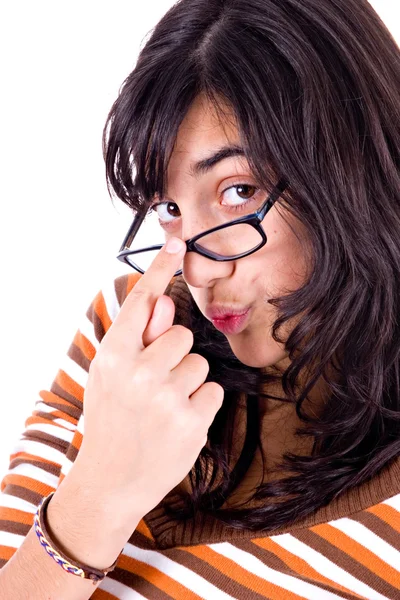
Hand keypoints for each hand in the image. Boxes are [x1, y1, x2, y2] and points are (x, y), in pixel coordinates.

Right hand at [76, 237, 223, 521]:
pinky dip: (201, 403)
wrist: (111, 481)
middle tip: (155, 386)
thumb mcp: (111, 377)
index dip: (159, 269)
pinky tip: (179, 422)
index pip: (140, 303)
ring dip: (188, 381)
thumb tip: (167, 304)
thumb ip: (138, 340)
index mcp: (112, 356)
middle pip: (182, 335)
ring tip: (165, 407)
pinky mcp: (192, 420)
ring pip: (200, 362)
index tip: (177, 242)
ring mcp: (166, 397)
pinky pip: (213, 389)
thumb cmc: (111, 422)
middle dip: (174, 355)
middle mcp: (138, 372)